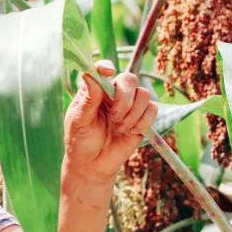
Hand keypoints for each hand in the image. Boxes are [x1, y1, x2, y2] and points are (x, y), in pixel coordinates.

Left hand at [64, 60, 157, 183]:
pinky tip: (129, 131)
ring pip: (144, 94)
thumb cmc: (80, 141)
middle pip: (130, 79)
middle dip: (125, 98)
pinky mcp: (142, 118)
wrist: (93, 164)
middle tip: (114, 117)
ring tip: (119, 128)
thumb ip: (87, 99)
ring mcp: (129, 105)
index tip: (108, 72)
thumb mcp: (79, 121)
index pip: (102, 70)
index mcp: (94, 90)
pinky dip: (142, 122)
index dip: (106, 67)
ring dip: (132, 114)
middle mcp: (113, 93)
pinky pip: (152, 109)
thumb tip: (90, 75)